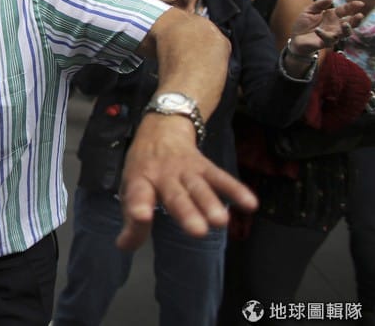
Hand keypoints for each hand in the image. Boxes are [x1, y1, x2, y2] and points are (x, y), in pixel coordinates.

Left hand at [116, 114, 257, 249]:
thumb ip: (131, 221)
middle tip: (197, 231)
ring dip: (211, 203)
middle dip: (187, 213)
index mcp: (140, 180)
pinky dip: (236, 190)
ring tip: (221, 221)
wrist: (161, 128)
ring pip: (199, 188)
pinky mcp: (206, 167)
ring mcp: (186, 171)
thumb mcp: (131, 189)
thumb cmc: (144, 168)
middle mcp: (163, 175)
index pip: (137, 195)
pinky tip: (250, 204)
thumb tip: (124, 247)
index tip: (142, 217)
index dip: (137, 208)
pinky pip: (221, 178)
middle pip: (176, 196)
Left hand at [288, 0, 365, 53]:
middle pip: (350, 23)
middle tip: (359, 15)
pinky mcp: (324, 43)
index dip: (353, 6)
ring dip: (347, 29)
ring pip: (344, 34)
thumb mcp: (309, 10)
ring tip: (345, 24)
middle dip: (356, 20)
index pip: (345, 10)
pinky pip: (328, 40)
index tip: (360, 3)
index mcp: (333, 16)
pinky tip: (318, 30)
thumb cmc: (304, 23)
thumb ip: (319, 4)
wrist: (295, 38)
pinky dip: (324, 35)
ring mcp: (331, 35)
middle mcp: (335, 26)